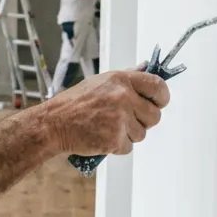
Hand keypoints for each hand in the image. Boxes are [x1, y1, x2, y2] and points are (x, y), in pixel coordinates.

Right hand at [36, 70, 169, 154]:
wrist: (53, 124)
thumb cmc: (75, 103)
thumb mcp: (101, 82)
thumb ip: (127, 77)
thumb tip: (147, 68)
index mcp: (121, 80)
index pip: (158, 86)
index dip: (162, 97)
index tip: (158, 103)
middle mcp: (123, 97)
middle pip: (154, 116)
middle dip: (143, 122)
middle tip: (125, 120)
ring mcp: (119, 119)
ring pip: (142, 134)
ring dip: (128, 135)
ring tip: (107, 127)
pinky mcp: (114, 139)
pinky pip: (128, 147)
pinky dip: (117, 146)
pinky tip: (101, 137)